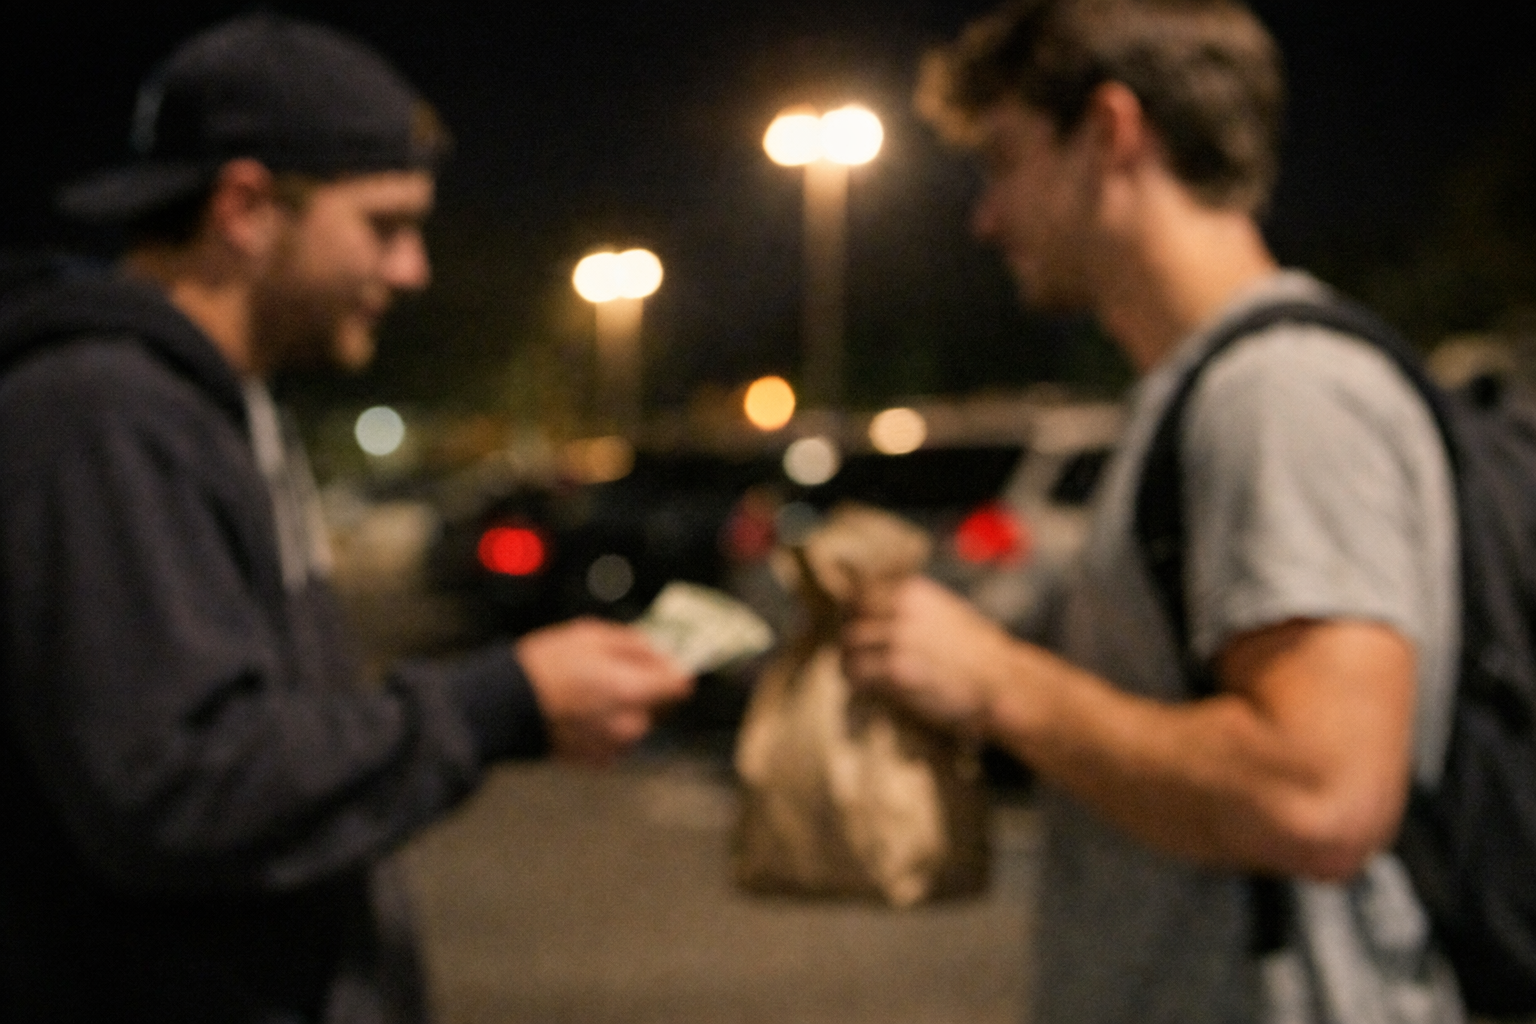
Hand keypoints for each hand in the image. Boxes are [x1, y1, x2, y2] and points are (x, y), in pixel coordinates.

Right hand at [516, 618, 692, 765]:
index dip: (672, 670)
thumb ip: (636, 644)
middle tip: (616, 672)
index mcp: (634, 692)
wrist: (505, 705)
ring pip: (638, 723)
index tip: (661, 662)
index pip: (681, 685)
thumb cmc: (546, 666)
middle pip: (660, 706)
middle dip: (646, 689)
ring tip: (592, 691)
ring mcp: (614, 747)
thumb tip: (661, 652)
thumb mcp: (593, 635)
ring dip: (626, 708)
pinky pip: (617, 739)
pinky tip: (583, 712)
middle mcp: (630, 725)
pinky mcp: (597, 761)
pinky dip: (608, 727)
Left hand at [841, 575, 1013, 734]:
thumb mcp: (946, 612)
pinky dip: (857, 681)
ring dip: (849, 659)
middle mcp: (902, 609)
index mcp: (912, 591)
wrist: (1001, 679)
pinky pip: (859, 671)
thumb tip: (880, 615)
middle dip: (847, 632)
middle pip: (850, 613)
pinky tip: (866, 689)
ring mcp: (898, 638)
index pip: (862, 590)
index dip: (852, 609)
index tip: (851, 624)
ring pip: (850, 643)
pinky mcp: (896, 669)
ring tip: (856, 674)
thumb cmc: (978, 652)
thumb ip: (913, 608)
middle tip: (849, 651)